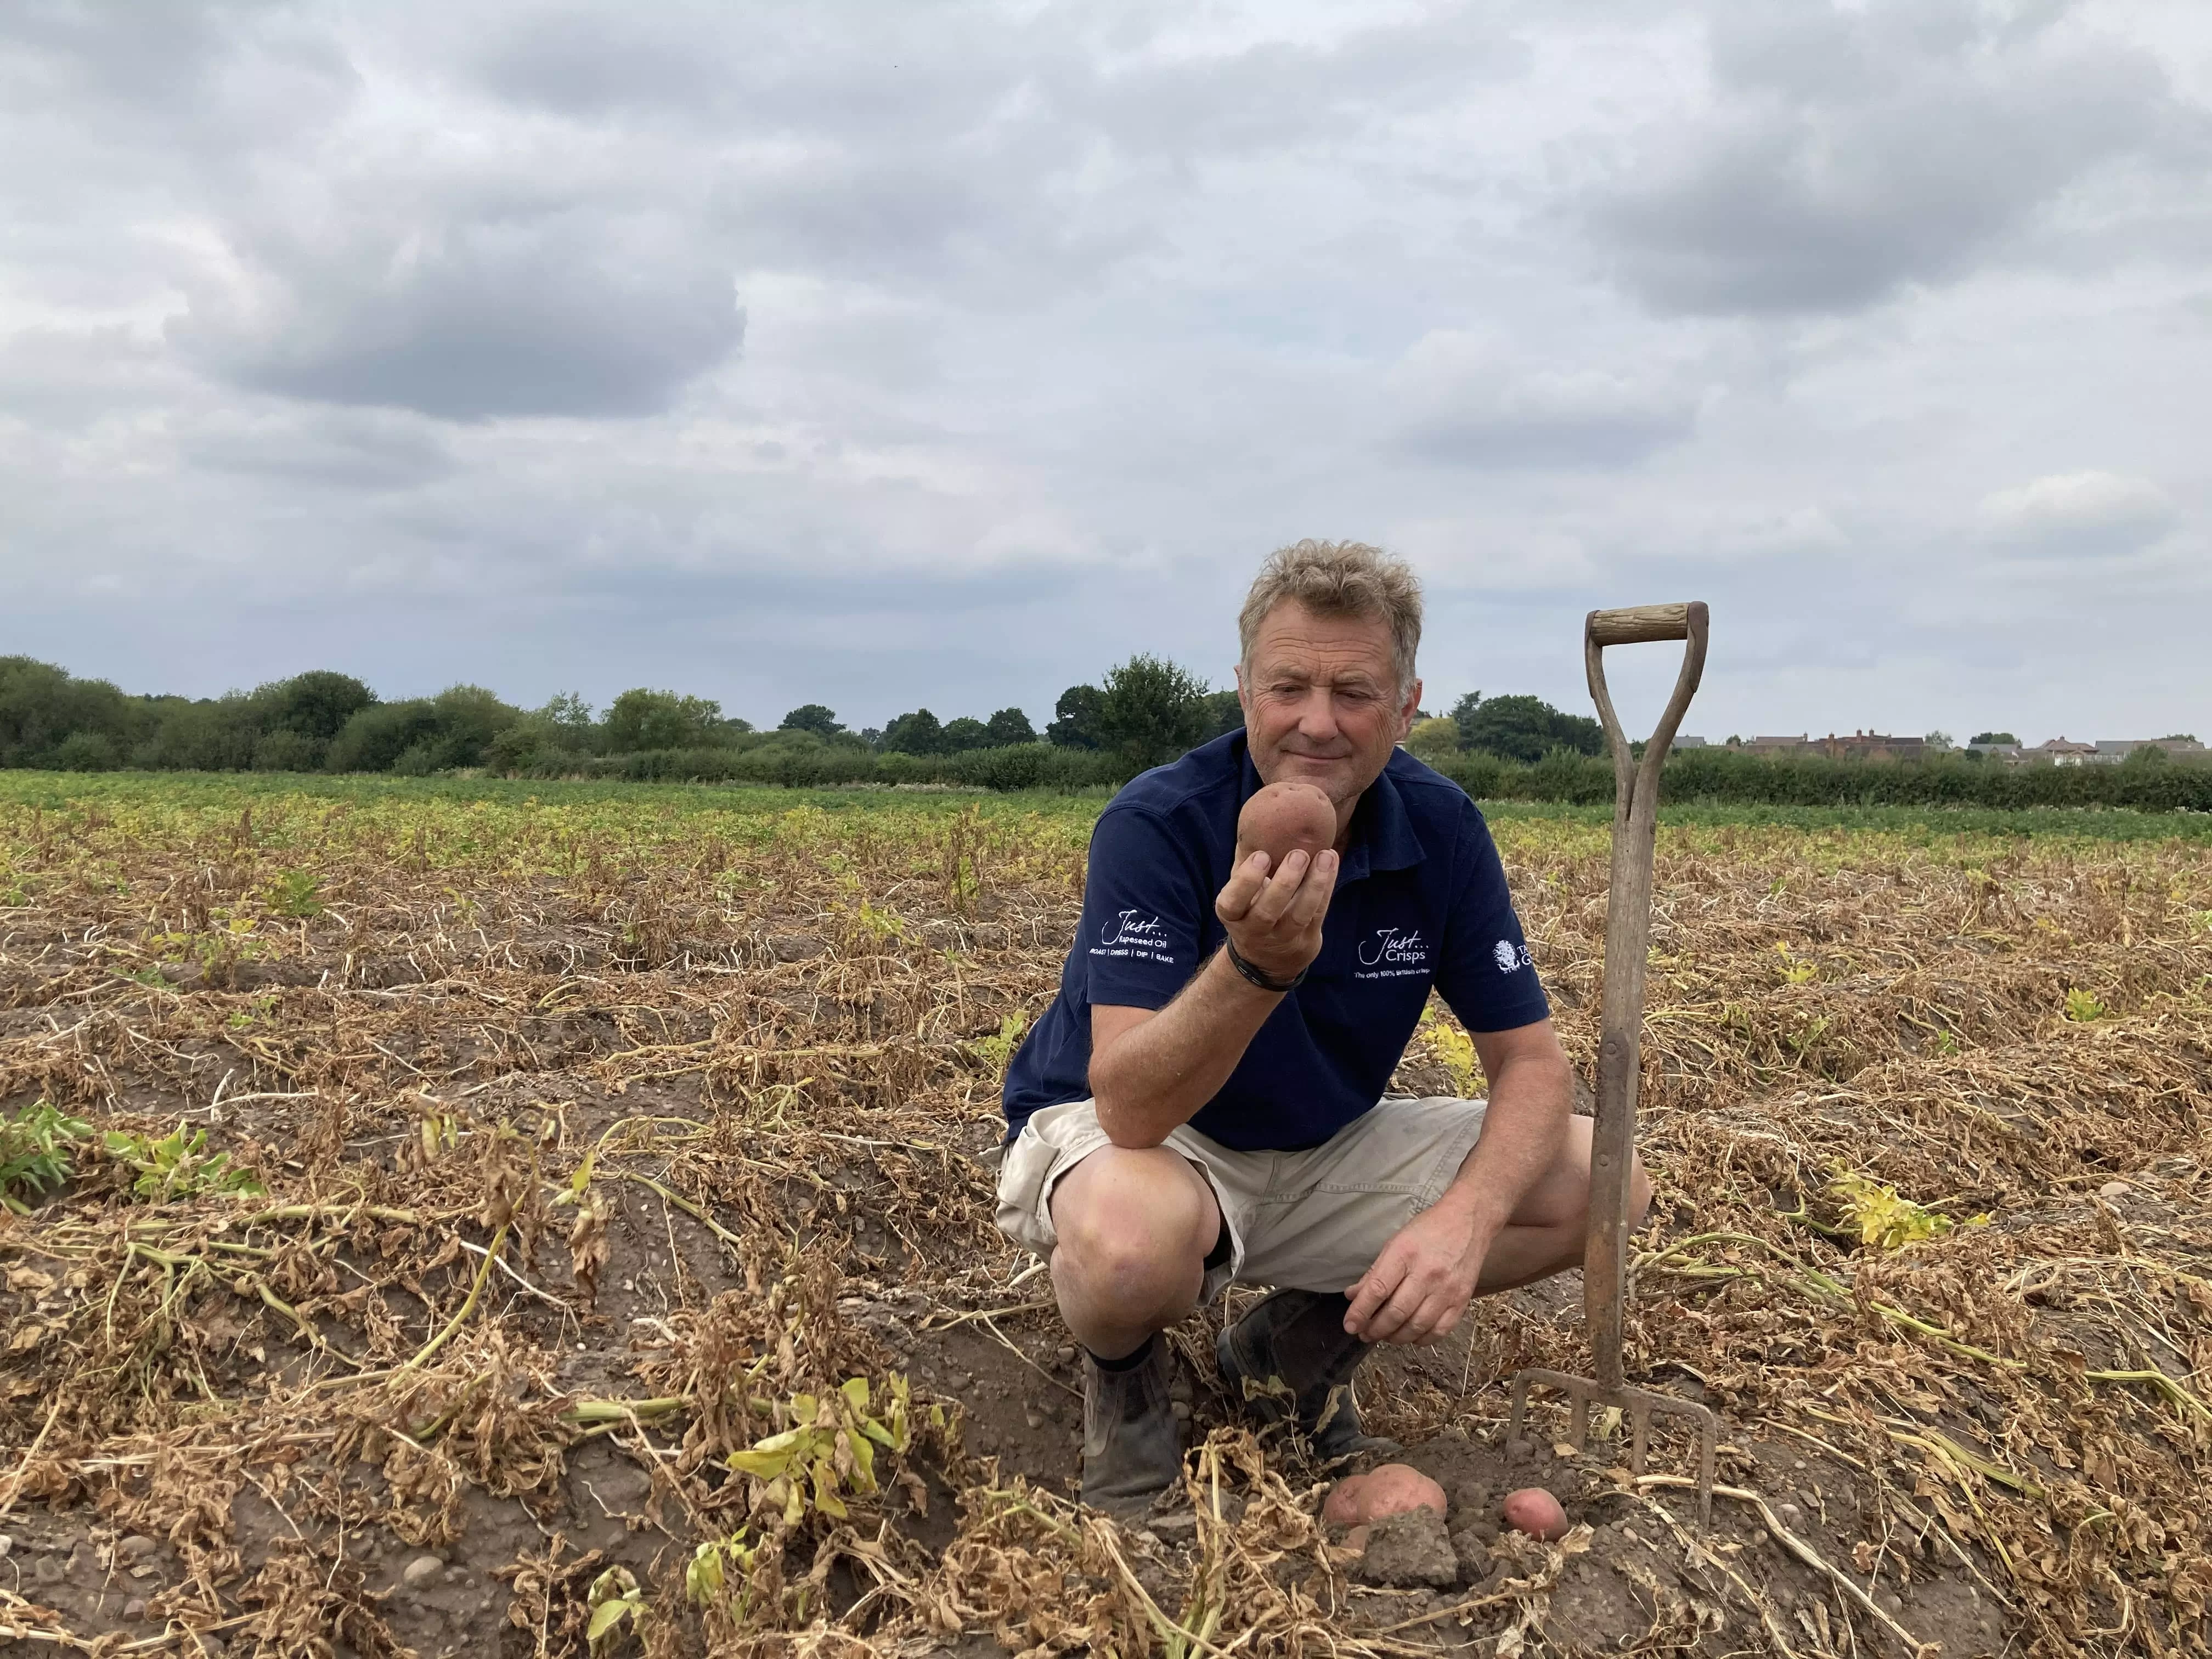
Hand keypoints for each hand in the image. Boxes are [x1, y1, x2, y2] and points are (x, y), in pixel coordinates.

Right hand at [1213, 846, 1337, 983]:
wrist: (1267, 959)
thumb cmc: (1251, 910)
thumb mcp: (1239, 895)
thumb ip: (1245, 867)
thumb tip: (1254, 822)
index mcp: (1232, 915)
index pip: (1232, 902)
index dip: (1246, 881)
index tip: (1261, 855)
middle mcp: (1254, 930)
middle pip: (1268, 911)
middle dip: (1285, 883)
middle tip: (1298, 854)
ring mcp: (1282, 939)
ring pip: (1299, 915)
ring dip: (1315, 884)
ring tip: (1325, 855)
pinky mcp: (1306, 940)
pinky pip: (1318, 914)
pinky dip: (1326, 888)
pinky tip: (1331, 863)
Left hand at [1343, 1204, 1487, 1345]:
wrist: (1468, 1221)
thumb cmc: (1428, 1230)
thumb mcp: (1396, 1243)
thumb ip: (1375, 1272)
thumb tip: (1353, 1296)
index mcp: (1405, 1254)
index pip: (1378, 1289)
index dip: (1360, 1312)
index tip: (1350, 1325)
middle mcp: (1427, 1273)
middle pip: (1397, 1313)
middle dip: (1375, 1329)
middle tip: (1364, 1334)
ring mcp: (1447, 1289)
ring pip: (1417, 1326)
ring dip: (1395, 1337)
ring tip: (1384, 1336)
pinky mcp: (1462, 1300)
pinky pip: (1440, 1330)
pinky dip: (1421, 1339)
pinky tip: (1411, 1336)